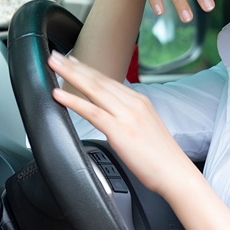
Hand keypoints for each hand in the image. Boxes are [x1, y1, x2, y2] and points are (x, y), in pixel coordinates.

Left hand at [49, 51, 192, 196]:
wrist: (175, 173)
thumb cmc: (161, 158)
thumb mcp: (147, 129)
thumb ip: (130, 118)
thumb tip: (114, 118)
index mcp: (140, 102)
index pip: (109, 81)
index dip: (89, 70)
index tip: (74, 61)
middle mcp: (134, 104)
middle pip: (99, 80)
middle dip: (76, 66)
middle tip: (56, 56)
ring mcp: (127, 116)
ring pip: (94, 90)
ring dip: (71, 75)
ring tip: (54, 66)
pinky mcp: (120, 131)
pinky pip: (92, 112)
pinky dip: (74, 101)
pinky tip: (60, 95)